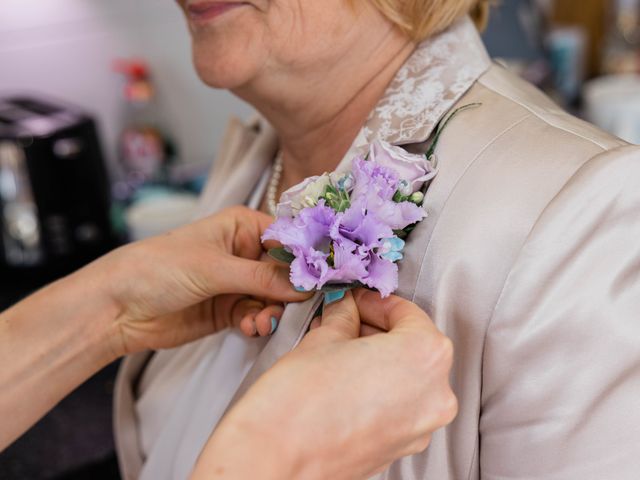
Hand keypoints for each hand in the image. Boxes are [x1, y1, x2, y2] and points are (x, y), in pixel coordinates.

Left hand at [92, 206, 308, 355]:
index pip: (288, 238)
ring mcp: (238, 283)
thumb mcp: (214, 268)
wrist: (119, 308)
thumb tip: (307, 285)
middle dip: (291, 292)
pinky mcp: (230, 310)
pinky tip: (251, 329)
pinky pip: (258, 316)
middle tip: (295, 308)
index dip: (307, 257)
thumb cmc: (160, 268)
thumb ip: (262, 278)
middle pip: (286, 272)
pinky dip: (259, 323)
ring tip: (261, 323)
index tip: (327, 277)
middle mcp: (245, 253)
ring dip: (273, 312)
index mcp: (243, 226)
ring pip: (275, 298)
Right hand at [191, 290, 456, 479]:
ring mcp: (420, 428)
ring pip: (406, 377)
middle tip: (344, 321)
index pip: (408, 313)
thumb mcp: (324, 338)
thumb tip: (347, 308)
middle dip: (376, 330)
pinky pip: (398, 406)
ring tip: (338, 351)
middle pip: (412, 346)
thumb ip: (345, 316)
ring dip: (377, 359)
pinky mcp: (400, 448)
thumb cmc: (298, 402)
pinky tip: (344, 381)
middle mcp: (434, 394)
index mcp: (425, 356)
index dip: (376, 302)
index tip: (356, 301)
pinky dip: (378, 389)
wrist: (275, 460)